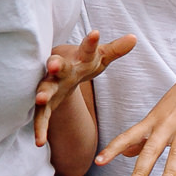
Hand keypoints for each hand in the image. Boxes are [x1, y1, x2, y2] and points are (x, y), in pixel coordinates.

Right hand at [32, 31, 135, 146]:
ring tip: (40, 98)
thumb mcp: (99, 57)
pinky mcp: (45, 104)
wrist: (56, 69)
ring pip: (44, 89)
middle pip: (58, 66)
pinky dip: (40, 128)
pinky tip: (40, 142)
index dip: (91, 42)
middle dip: (55, 65)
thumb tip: (135, 37)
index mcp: (78, 59)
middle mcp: (61, 70)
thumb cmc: (81, 63)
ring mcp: (50, 86)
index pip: (87, 49)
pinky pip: (41, 116)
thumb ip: (116, 49)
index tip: (96, 33)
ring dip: (42, 93)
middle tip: (54, 65)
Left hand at [97, 72, 175, 175]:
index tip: (98, 163)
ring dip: (170, 172)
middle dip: (141, 170)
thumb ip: (141, 138)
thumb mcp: (154, 118)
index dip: (112, 149)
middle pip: (152, 150)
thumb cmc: (173, 106)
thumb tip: (125, 154)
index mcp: (151, 124)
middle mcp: (166, 127)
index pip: (127, 137)